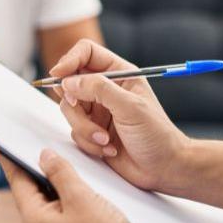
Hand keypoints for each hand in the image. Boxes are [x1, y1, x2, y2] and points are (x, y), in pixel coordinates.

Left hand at [0, 151, 160, 222]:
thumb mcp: (82, 198)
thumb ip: (60, 172)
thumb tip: (45, 157)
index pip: (18, 183)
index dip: (11, 160)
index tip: (1, 146)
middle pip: (32, 196)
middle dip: (39, 174)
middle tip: (42, 151)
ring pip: (48, 209)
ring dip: (56, 190)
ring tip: (68, 172)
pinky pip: (59, 222)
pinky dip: (66, 207)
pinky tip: (81, 198)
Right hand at [50, 40, 189, 190]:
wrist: (164, 168)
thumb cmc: (157, 135)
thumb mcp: (130, 106)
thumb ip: (99, 89)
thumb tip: (69, 81)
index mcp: (119, 74)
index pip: (86, 53)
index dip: (69, 61)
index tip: (58, 75)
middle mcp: (106, 90)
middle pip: (70, 82)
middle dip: (73, 102)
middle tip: (81, 109)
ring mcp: (97, 111)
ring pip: (69, 109)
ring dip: (84, 128)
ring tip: (105, 139)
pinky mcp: (92, 131)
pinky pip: (74, 131)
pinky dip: (88, 142)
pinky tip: (108, 149)